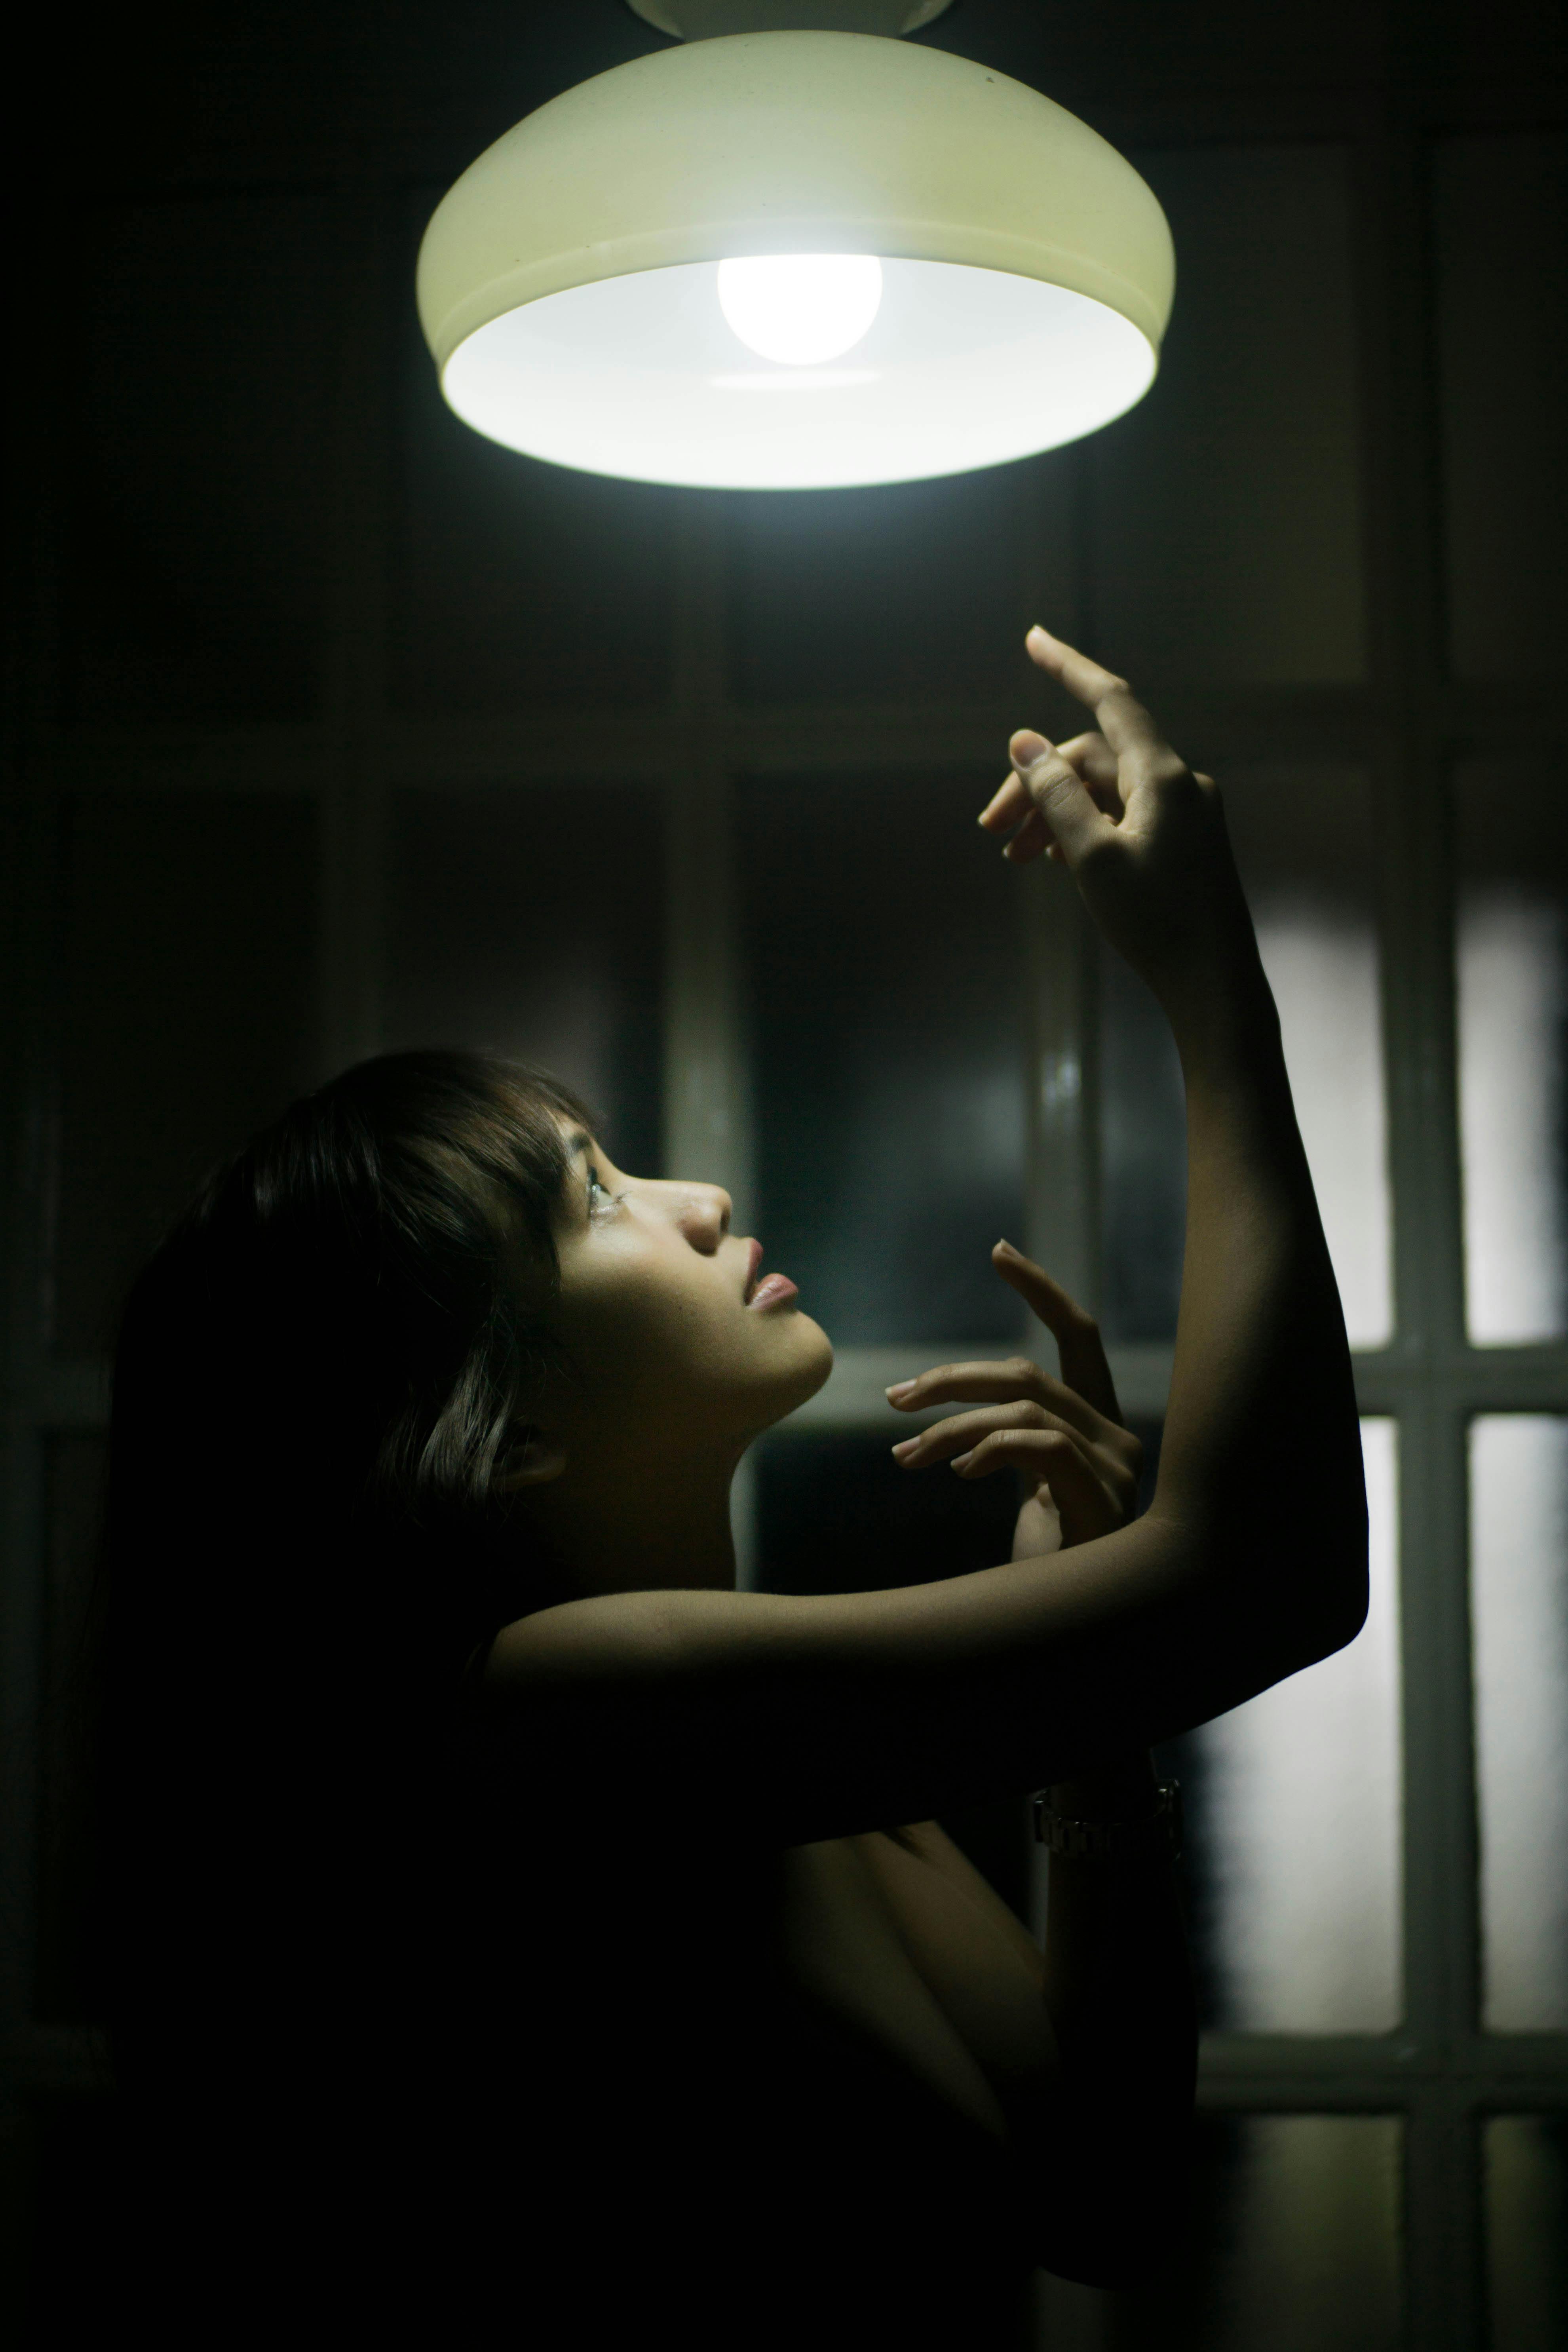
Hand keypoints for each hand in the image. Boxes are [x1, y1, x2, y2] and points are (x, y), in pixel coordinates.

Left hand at [886, 1241, 1142, 1560]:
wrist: (1073, 1634)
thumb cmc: (1046, 1569)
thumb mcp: (1026, 1493)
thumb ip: (1006, 1450)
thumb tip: (938, 1431)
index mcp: (1098, 1427)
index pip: (1079, 1338)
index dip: (1042, 1290)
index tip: (999, 1250)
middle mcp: (1117, 1438)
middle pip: (1029, 1374)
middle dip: (953, 1381)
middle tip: (895, 1400)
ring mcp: (1117, 1468)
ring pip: (1024, 1407)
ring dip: (952, 1427)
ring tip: (909, 1457)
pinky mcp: (1105, 1498)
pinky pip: (1042, 1445)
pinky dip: (990, 1448)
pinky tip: (958, 1473)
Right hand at [978, 625, 1256, 1004]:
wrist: (1212, 983)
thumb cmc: (1156, 922)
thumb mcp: (1091, 856)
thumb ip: (1055, 794)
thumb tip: (1024, 741)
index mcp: (1161, 776)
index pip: (1110, 700)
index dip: (1069, 667)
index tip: (1033, 640)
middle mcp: (1178, 784)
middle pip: (1092, 759)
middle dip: (1037, 784)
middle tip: (991, 829)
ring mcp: (1185, 814)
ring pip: (1104, 793)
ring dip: (1056, 814)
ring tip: (1016, 857)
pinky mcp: (1184, 843)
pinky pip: (1124, 817)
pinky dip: (1085, 830)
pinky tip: (1058, 862)